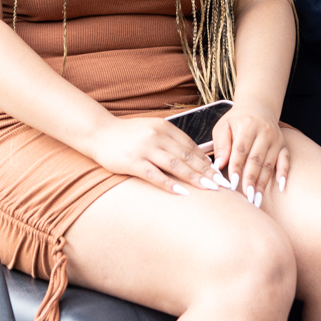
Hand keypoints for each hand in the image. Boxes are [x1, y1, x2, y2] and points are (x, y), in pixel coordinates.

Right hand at [87, 117, 219, 197]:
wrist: (99, 133)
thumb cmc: (127, 135)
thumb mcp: (151, 130)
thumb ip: (170, 140)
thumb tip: (194, 157)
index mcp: (164, 127)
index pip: (191, 146)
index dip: (207, 161)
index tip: (219, 174)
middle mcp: (157, 136)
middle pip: (187, 156)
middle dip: (207, 172)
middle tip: (222, 185)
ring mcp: (145, 149)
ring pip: (175, 165)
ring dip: (194, 178)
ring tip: (209, 189)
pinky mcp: (133, 162)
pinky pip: (155, 175)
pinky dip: (170, 184)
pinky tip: (182, 192)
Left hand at [209, 105, 288, 204]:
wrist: (258, 107)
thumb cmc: (237, 120)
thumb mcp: (223, 126)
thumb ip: (221, 145)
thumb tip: (219, 165)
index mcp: (247, 126)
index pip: (241, 150)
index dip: (237, 167)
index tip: (233, 183)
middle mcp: (264, 132)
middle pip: (256, 159)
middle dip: (251, 180)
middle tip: (247, 197)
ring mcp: (276, 139)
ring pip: (269, 164)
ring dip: (263, 183)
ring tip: (257, 199)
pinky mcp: (284, 145)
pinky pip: (285, 160)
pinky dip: (284, 173)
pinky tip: (281, 186)